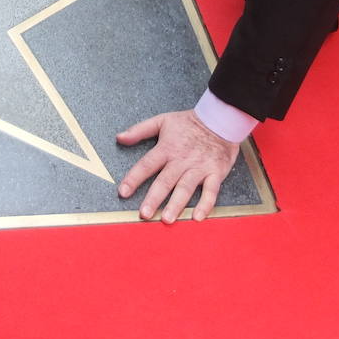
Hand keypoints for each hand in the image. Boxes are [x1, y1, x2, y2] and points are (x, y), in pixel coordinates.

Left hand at [116, 110, 239, 222]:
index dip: (134, 178)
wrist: (220, 120)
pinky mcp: (215, 173)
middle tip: (144, 214)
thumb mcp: (162, 120)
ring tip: (167, 219)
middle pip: (165, 181)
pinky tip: (197, 217)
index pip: (146, 165)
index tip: (123, 192)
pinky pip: (211, 191)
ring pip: (186, 188)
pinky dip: (205, 204)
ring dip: (176, 204)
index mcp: (167, 148)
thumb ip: (139, 130)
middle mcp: (182, 160)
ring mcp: (199, 167)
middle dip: (154, 198)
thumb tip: (119, 138)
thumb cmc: (189, 122)